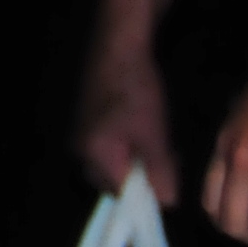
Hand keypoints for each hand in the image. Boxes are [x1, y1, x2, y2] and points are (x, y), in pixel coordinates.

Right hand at [76, 47, 181, 203]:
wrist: (118, 42)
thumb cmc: (136, 89)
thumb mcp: (154, 136)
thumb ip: (159, 172)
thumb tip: (167, 203)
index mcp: (94, 155)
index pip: (121, 194)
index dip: (146, 190)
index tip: (167, 175)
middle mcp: (80, 149)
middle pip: (114, 180)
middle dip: (140, 174)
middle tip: (165, 156)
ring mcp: (80, 133)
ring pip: (113, 162)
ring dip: (136, 158)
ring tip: (157, 138)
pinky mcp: (86, 119)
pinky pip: (108, 145)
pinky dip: (128, 143)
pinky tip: (143, 125)